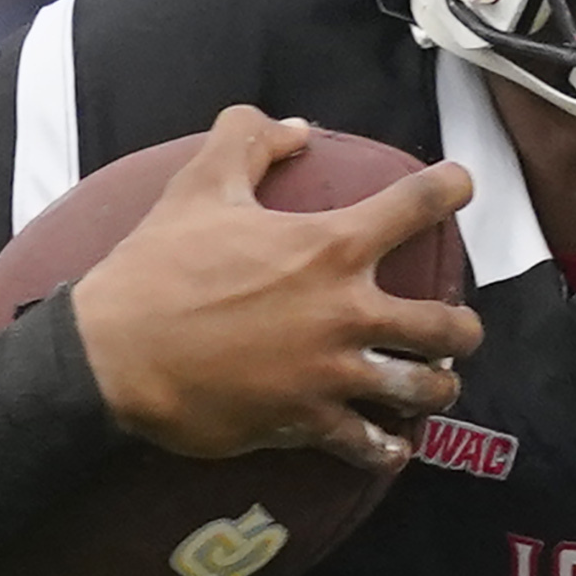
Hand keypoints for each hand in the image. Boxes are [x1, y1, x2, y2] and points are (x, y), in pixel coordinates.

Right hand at [70, 106, 483, 470]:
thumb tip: (295, 125)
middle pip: (448, 326)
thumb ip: (247, 142)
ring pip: (424, 390)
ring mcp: (332, 373)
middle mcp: (347, 311)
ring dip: (437, 388)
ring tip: (435, 384)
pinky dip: (387, 449)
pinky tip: (392, 446)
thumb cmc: (156, 269)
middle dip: (464, 329)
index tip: (463, 185)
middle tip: (457, 328)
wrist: (112, 355)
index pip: (416, 205)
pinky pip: (370, 446)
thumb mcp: (198, 187)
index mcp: (330, 247)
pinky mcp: (307, 422)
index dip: (450, 188)